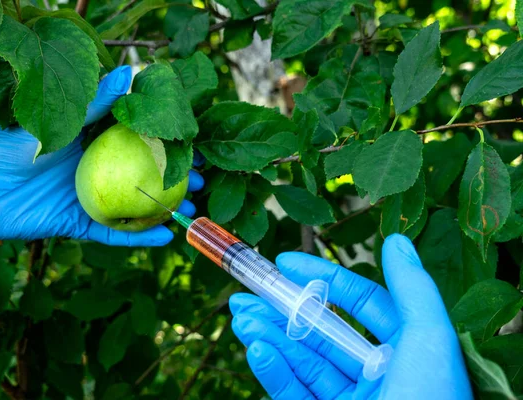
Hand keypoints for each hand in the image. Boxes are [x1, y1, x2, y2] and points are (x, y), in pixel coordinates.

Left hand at [0, 66, 203, 284]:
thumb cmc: (8, 150)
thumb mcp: (56, 123)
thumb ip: (94, 104)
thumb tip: (129, 74)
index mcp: (87, 142)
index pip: (135, 140)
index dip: (164, 141)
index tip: (193, 141)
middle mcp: (92, 169)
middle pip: (141, 173)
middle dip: (173, 175)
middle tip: (202, 176)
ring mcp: (86, 197)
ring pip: (133, 204)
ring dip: (163, 207)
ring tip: (193, 205)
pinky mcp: (76, 224)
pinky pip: (113, 232)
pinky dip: (138, 237)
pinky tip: (166, 237)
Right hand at [229, 234, 472, 398]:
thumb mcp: (429, 339)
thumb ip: (411, 288)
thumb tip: (396, 240)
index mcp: (406, 350)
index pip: (361, 303)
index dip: (324, 278)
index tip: (285, 262)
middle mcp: (378, 374)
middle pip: (323, 331)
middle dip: (283, 309)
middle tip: (247, 292)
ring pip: (303, 362)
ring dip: (270, 336)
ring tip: (240, 316)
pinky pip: (294, 394)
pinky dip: (273, 372)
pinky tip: (256, 350)